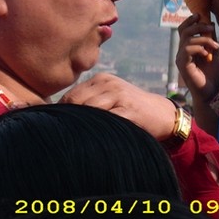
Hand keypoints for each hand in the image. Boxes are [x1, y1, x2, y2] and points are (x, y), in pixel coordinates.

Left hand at [61, 73, 176, 141]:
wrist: (162, 115)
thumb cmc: (129, 109)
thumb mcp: (109, 98)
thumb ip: (88, 101)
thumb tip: (60, 117)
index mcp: (100, 79)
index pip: (70, 95)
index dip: (61, 112)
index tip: (55, 126)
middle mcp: (108, 83)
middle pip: (75, 102)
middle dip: (68, 119)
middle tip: (63, 135)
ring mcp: (119, 95)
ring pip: (88, 110)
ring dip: (80, 125)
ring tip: (77, 138)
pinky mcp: (128, 110)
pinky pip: (105, 120)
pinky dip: (97, 130)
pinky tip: (95, 138)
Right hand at [176, 14, 218, 102]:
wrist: (213, 94)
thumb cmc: (213, 77)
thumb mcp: (215, 54)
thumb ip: (212, 41)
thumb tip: (211, 24)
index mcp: (188, 49)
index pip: (184, 30)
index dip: (190, 21)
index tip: (201, 15)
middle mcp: (182, 52)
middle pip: (183, 31)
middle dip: (196, 25)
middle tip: (210, 26)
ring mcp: (181, 58)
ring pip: (187, 39)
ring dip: (203, 39)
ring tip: (216, 46)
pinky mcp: (183, 65)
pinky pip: (187, 50)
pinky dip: (199, 48)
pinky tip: (208, 54)